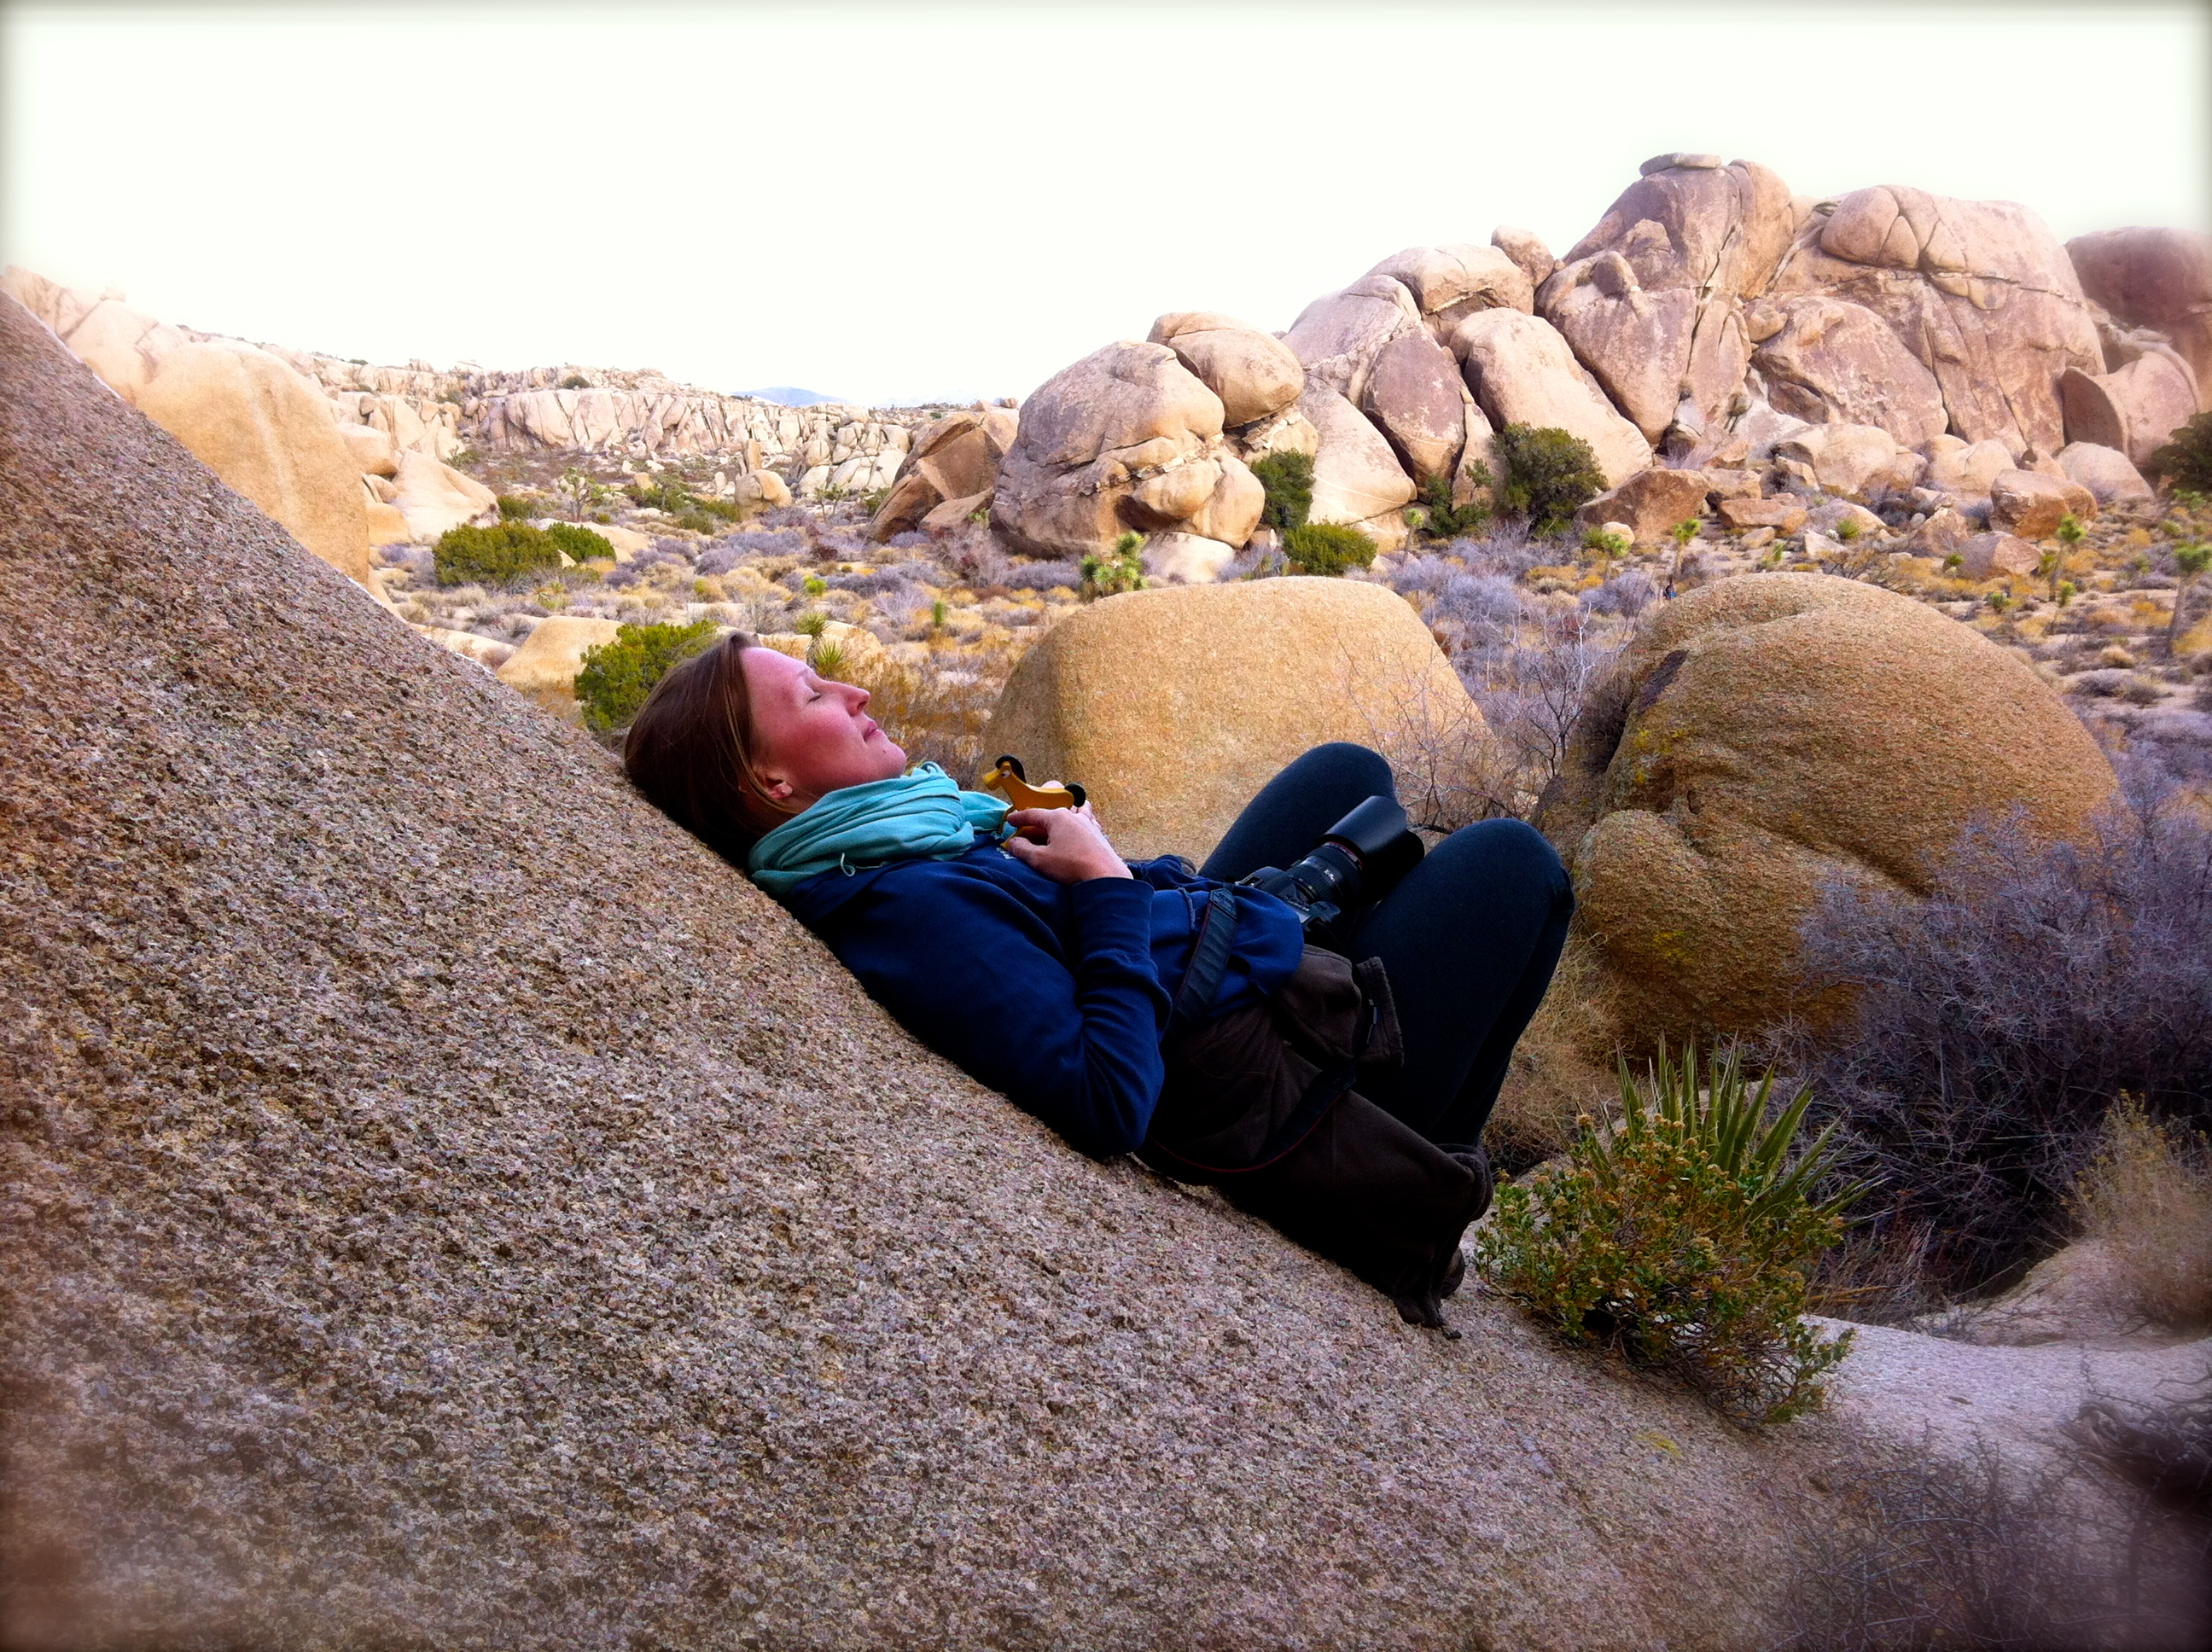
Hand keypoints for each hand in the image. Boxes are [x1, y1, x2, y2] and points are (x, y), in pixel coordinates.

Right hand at [1003, 804, 1130, 883]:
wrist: (1105, 877)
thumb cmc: (1072, 867)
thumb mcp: (1040, 859)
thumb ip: (1023, 849)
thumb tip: (1013, 842)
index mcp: (1058, 818)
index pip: (1033, 814)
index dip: (1019, 817)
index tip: (1010, 820)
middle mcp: (1074, 817)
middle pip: (1051, 814)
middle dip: (1038, 822)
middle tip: (1026, 831)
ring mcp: (1089, 824)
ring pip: (1074, 812)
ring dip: (1063, 816)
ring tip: (1055, 825)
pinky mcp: (1099, 835)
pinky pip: (1087, 822)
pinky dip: (1079, 823)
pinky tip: (1078, 831)